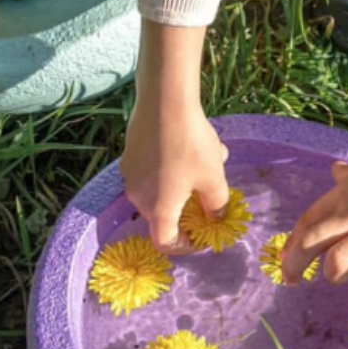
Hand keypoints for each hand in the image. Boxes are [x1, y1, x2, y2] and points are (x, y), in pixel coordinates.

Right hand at [121, 100, 228, 253]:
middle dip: (189, 207)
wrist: (164, 102)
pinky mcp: (130, 154)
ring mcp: (131, 174)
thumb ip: (217, 205)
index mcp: (158, 209)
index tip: (201, 236)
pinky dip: (172, 167)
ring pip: (160, 189)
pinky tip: (192, 143)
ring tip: (211, 158)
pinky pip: (153, 171)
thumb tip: (216, 218)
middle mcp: (138, 196)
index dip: (184, 246)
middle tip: (211, 191)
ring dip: (185, 182)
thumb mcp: (214, 178)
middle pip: (162, 215)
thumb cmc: (191, 145)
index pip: (165, 243)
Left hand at [281, 105, 347, 287]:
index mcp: (346, 195)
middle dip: (296, 266)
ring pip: (339, 261)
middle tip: (293, 281)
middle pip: (312, 243)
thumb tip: (336, 171)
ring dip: (335, 274)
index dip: (291, 244)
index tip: (284, 260)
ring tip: (345, 275)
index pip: (308, 222)